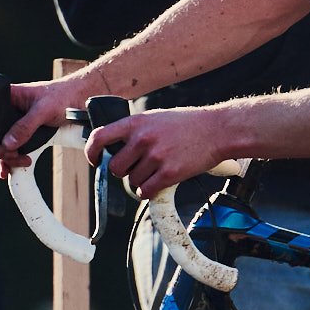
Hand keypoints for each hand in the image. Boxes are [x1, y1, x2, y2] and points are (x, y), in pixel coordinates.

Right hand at [0, 74, 74, 168]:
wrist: (79, 100)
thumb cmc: (62, 95)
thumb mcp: (44, 109)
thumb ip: (26, 126)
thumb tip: (7, 144)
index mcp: (5, 96)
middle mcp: (4, 109)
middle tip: (12, 154)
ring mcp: (11, 123)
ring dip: (5, 157)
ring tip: (22, 161)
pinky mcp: (20, 135)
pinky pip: (7, 149)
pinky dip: (6, 161)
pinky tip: (7, 171)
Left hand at [93, 105, 236, 199]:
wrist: (217, 130)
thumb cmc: (187, 124)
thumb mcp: (156, 118)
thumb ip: (135, 130)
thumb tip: (116, 147)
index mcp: (136, 122)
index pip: (99, 137)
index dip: (92, 152)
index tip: (95, 159)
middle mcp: (142, 139)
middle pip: (115, 168)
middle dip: (124, 171)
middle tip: (138, 167)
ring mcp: (155, 157)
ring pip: (132, 182)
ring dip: (140, 182)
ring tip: (155, 172)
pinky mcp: (168, 174)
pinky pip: (145, 191)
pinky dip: (149, 192)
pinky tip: (158, 183)